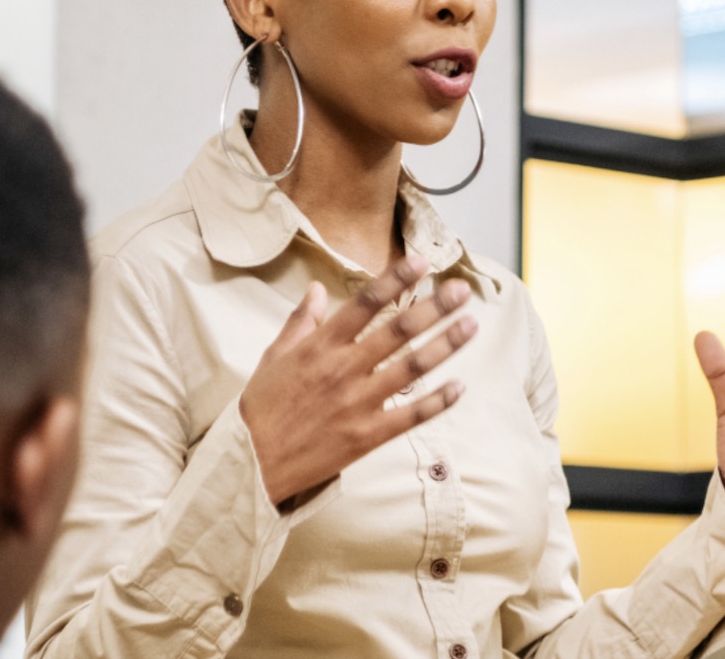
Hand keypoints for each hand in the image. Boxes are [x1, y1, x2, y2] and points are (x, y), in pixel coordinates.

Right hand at [242, 256, 476, 504]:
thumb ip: (300, 322)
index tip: (422, 261)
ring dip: (445, 345)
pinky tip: (460, 386)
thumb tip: (315, 288)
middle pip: (398, 331)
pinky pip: (410, 416)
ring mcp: (358, 403)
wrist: (253, 463)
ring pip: (412, 368)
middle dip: (434, 307)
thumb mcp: (274, 357)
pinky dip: (438, 402)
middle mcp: (343, 370)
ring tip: (471, 325)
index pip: (365, 303)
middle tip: (461, 289)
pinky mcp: (367, 435)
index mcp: (320, 346)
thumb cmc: (262, 408)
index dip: (396, 279)